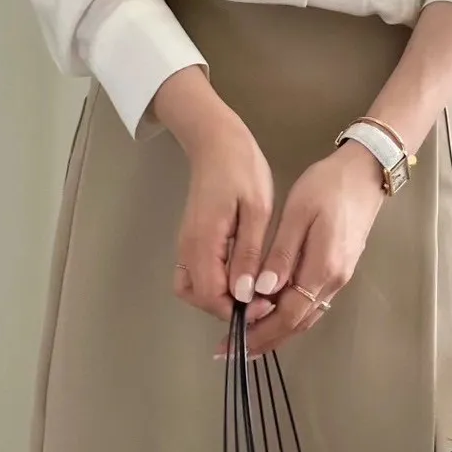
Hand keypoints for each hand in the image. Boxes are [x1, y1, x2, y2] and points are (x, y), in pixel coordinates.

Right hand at [154, 70, 275, 322]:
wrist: (217, 141)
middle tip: (261, 300)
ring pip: (194, 289)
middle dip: (228, 308)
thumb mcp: (256, 210)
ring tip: (252, 292)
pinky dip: (213, 285)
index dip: (237, 310)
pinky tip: (239, 277)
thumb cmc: (241, 170)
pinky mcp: (191, 240)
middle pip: (198, 298)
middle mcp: (187, 249)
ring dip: (219, 298)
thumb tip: (243, 295)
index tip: (265, 305)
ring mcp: (186, 245)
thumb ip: (247, 255)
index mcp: (204, 242)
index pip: (211, 296)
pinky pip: (195, 274)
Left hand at [245, 142, 385, 357]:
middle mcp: (334, 281)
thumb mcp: (299, 212)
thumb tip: (262, 290)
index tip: (232, 340)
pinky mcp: (339, 269)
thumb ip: (282, 253)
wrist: (367, 172)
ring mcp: (340, 277)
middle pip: (297, 323)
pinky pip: (312, 304)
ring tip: (247, 339)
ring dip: (276, 332)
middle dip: (264, 340)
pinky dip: (290, 316)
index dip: (259, 332)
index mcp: (323, 268)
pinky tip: (272, 314)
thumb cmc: (329, 186)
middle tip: (231, 350)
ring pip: (306, 317)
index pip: (288, 314)